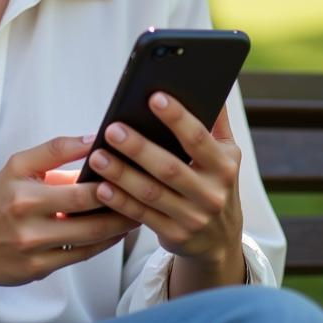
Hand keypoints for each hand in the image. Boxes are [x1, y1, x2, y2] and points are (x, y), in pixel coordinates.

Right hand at [0, 135, 139, 290]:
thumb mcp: (18, 166)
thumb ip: (54, 150)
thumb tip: (92, 139)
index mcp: (24, 193)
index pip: (76, 187)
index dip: (108, 180)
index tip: (130, 170)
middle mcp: (29, 223)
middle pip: (87, 214)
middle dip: (120, 204)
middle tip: (145, 192)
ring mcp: (35, 250)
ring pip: (89, 239)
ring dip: (118, 226)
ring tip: (138, 211)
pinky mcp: (39, 270)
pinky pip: (81, 256)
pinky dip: (103, 244)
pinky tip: (116, 232)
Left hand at [85, 94, 242, 268]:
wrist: (221, 241)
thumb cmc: (215, 182)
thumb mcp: (225, 154)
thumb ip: (215, 121)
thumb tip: (210, 81)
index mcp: (223, 166)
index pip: (198, 138)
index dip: (177, 118)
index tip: (153, 97)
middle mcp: (211, 194)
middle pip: (170, 168)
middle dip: (139, 148)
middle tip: (111, 128)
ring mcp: (193, 218)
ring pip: (151, 194)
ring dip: (121, 174)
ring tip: (97, 155)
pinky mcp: (174, 235)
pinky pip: (142, 216)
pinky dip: (120, 202)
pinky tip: (101, 186)